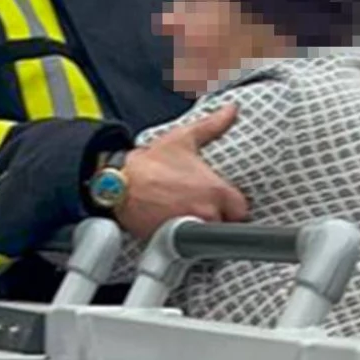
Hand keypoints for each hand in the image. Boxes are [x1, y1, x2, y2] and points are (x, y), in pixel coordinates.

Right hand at [114, 104, 250, 240]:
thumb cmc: (148, 165)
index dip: (231, 205)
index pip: (241, 209)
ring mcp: (192, 230)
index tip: (219, 200)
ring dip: (201, 230)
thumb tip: (231, 110)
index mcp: (215, 190)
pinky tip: (176, 228)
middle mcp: (208, 212)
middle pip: (227, 225)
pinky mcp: (176, 244)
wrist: (118, 186)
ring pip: (209, 238)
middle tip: (200, 207)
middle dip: (216, 218)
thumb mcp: (183, 139)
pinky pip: (190, 249)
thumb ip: (213, 125)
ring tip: (187, 216)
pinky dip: (185, 242)